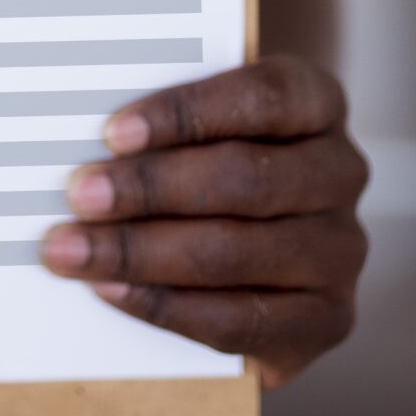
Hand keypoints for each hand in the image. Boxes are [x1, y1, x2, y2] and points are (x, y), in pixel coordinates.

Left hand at [39, 55, 367, 388]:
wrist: (254, 252)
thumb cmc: (209, 165)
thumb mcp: (198, 129)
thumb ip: (161, 127)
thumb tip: (81, 142)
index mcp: (317, 102)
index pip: (263, 95)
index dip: (186, 113)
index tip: (113, 132)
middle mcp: (341, 172)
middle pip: (245, 178)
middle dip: (150, 189)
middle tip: (79, 195)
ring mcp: (341, 249)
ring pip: (236, 252)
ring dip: (141, 253)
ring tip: (74, 251)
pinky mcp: (328, 318)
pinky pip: (241, 320)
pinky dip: (167, 307)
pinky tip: (114, 291)